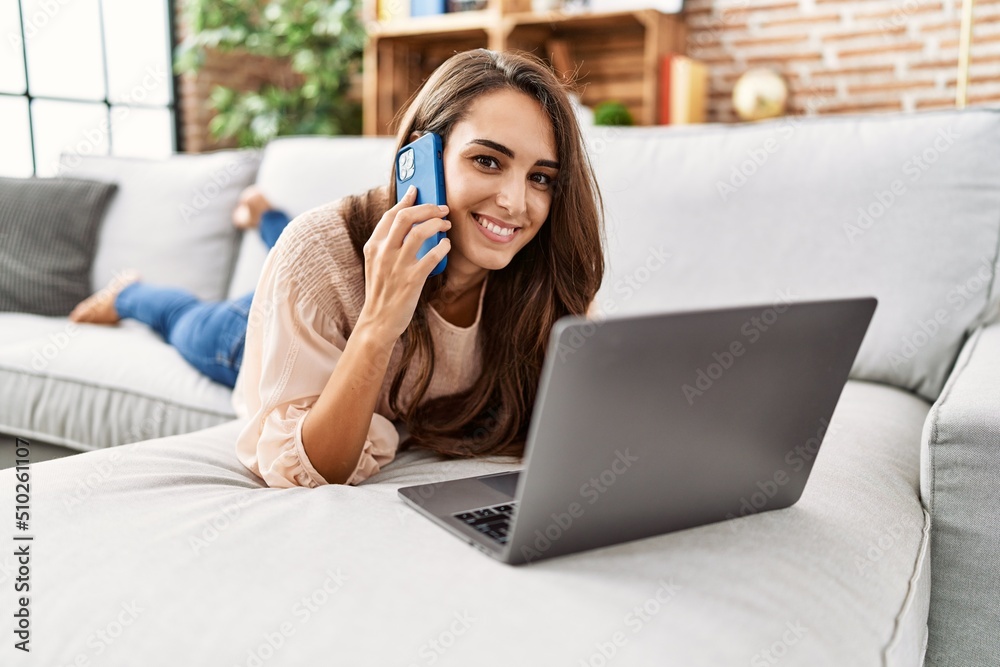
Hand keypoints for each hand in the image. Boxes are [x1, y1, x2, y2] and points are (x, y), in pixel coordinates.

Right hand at [357, 185, 451, 342]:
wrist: (378, 322)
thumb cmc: (382, 292)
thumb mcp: (376, 264)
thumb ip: (387, 244)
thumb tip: (408, 223)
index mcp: (373, 246)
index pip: (390, 214)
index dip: (406, 200)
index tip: (417, 191)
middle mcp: (383, 253)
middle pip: (406, 216)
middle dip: (427, 207)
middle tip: (442, 208)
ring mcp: (397, 266)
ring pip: (420, 231)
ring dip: (437, 223)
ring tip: (446, 224)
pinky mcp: (411, 280)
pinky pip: (432, 256)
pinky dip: (443, 247)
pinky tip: (446, 246)